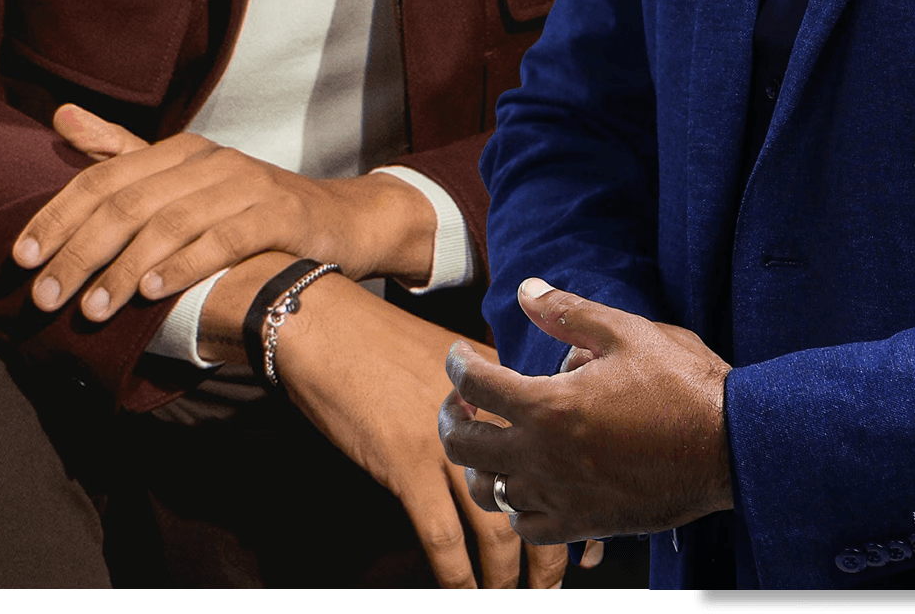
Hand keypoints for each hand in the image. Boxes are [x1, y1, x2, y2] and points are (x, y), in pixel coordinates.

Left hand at [12, 107, 435, 319]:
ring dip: (123, 267)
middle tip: (44, 297)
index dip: (58, 216)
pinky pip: (223, 237)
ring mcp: (246, 183)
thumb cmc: (250, 211)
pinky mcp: (279, 213)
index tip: (20, 259)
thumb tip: (60, 115)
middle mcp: (209, 159)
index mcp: (180, 151)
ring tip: (92, 309)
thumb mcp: (186, 180)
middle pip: (129, 201)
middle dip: (80, 251)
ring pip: (170, 222)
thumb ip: (123, 152)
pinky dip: (184, 264)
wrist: (342, 222)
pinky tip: (152, 292)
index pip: (103, 178)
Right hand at [273, 271, 572, 588]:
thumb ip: (492, 390)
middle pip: (533, 496)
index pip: (553, 452)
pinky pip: (441, 535)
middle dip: (549, 553)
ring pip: (493, 525)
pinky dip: (456, 573)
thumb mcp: (454, 355)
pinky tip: (462, 591)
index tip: (584, 537)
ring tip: (512, 596)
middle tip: (553, 583)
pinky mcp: (406, 465)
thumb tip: (519, 436)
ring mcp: (445, 444)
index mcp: (502, 386)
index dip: (570, 501)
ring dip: (506, 573)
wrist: (329, 327)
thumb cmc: (386, 341)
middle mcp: (484, 416)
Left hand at [438, 278, 733, 544]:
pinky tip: (525, 483)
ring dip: (477, 464)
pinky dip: (515, 505)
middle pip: (462, 445)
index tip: (459, 353)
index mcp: (549, 407)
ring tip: (488, 440)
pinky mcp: (584, 524)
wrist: (729, 447)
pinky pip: (526, 527)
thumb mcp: (625, 332)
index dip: (457, 362)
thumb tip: (526, 289)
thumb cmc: (681, 385)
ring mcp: (562, 498)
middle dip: (450, 415)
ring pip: (488, 493)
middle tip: (460, 399)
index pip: (474, 385)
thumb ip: (567, 312)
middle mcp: (544, 459)